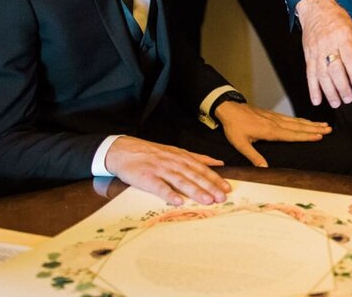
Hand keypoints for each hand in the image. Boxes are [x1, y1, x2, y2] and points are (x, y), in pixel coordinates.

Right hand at [104, 136, 230, 205]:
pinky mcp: (147, 178)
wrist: (124, 150)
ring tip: (207, 200)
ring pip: (181, 181)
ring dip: (195, 191)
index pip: (202, 168)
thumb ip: (197, 158)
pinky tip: (178, 202)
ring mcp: (161, 170)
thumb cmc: (152, 153)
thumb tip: (217, 162)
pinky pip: (160, 187)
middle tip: (221, 197)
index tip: (227, 188)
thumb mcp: (176, 151)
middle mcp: (174, 163)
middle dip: (210, 187)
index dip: (215, 178)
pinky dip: (169, 194)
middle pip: (195, 175)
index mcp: (182, 157)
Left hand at [216, 101, 331, 166]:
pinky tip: (305, 121)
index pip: (292, 135)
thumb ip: (254, 156)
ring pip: (296, 121)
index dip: (307, 136)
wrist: (229, 109)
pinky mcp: (272, 115)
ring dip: (310, 123)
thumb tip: (265, 169)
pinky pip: (290, 118)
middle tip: (329, 129)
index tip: (320, 136)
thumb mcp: (241, 144)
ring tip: (323, 124)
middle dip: (314, 128)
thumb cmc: (234, 127)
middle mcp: (275, 123)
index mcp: (270, 131)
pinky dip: (301, 120)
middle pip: (299, 127)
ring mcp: (275, 118)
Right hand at [296, 0, 351, 107]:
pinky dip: (313, 89)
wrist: (316, 9)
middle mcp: (328, 44)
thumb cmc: (338, 20)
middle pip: (335, 69)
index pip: (349, 58)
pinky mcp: (308, 56)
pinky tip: (317, 100)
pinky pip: (310, 74)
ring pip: (322, 75)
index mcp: (343, 37)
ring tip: (336, 103)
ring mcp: (316, 51)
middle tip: (349, 98)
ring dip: (329, 92)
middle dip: (342, 86)